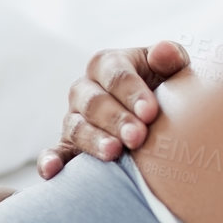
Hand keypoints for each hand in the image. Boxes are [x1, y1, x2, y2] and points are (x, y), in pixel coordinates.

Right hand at [38, 40, 190, 178]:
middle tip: (137, 137)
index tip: (150, 112)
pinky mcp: (68, 144)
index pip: (116, 75)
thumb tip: (164, 52)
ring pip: (76, 127)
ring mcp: (74, 117)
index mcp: (107, 64)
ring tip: (113, 152)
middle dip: (117, 120)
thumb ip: (170, 57)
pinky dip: (50, 160)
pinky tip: (51, 171)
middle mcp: (85, 89)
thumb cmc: (165, 85)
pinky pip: (55, 151)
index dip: (132, 92)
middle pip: (95, 103)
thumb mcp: (171, 67)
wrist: (156, 111)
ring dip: (93, 140)